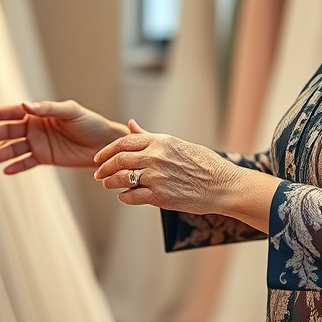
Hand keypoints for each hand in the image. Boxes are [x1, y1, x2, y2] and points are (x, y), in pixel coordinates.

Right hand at [0, 100, 127, 173]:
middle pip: (7, 132)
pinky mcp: (44, 158)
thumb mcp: (70, 112)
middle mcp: (34, 127)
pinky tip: (5, 171)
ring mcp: (38, 143)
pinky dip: (15, 166)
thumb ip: (48, 109)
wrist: (104, 144)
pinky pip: (26, 162)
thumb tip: (25, 105)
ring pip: (13, 149)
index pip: (11, 113)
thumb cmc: (90, 123)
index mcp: (38, 113)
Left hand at [94, 120, 258, 218]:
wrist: (223, 185)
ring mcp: (157, 177)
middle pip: (119, 160)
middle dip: (104, 167)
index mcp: (161, 141)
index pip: (124, 141)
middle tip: (98, 173)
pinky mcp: (160, 197)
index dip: (107, 150)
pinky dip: (124, 197)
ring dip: (111, 183)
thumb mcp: (177, 143)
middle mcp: (156, 157)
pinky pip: (132, 197)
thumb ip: (150, 136)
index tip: (99, 157)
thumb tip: (131, 124)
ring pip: (122, 179)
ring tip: (108, 184)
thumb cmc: (204, 163)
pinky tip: (124, 196)